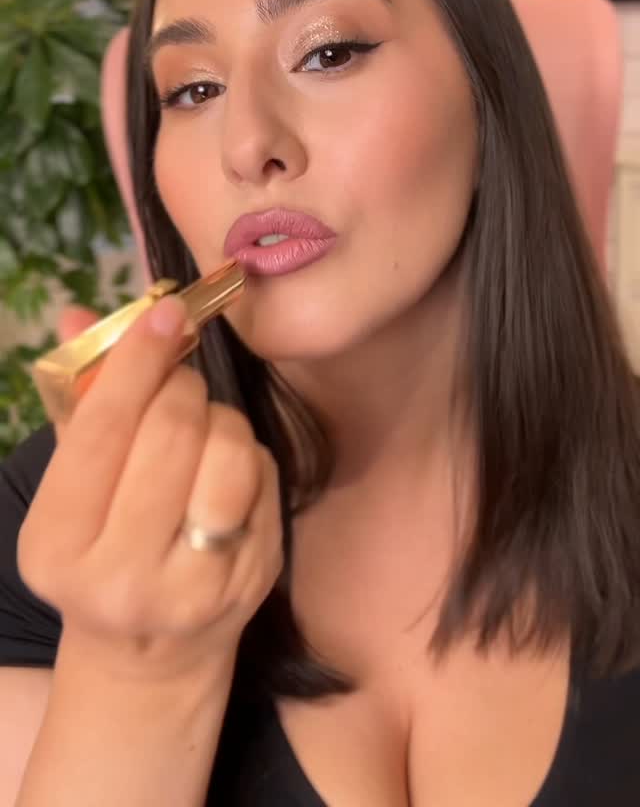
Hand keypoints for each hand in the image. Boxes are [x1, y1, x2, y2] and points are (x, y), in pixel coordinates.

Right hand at [19, 294, 283, 682]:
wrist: (147, 654)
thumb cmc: (99, 552)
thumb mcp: (71, 490)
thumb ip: (79, 402)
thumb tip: (80, 312)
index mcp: (57, 545)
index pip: (103, 430)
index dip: (136, 361)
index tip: (164, 312)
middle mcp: (122, 577)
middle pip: (174, 432)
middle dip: (181, 386)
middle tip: (177, 382)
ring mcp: (197, 587)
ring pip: (231, 451)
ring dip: (221, 420)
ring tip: (201, 432)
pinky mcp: (255, 579)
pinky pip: (265, 476)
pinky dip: (248, 454)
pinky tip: (224, 474)